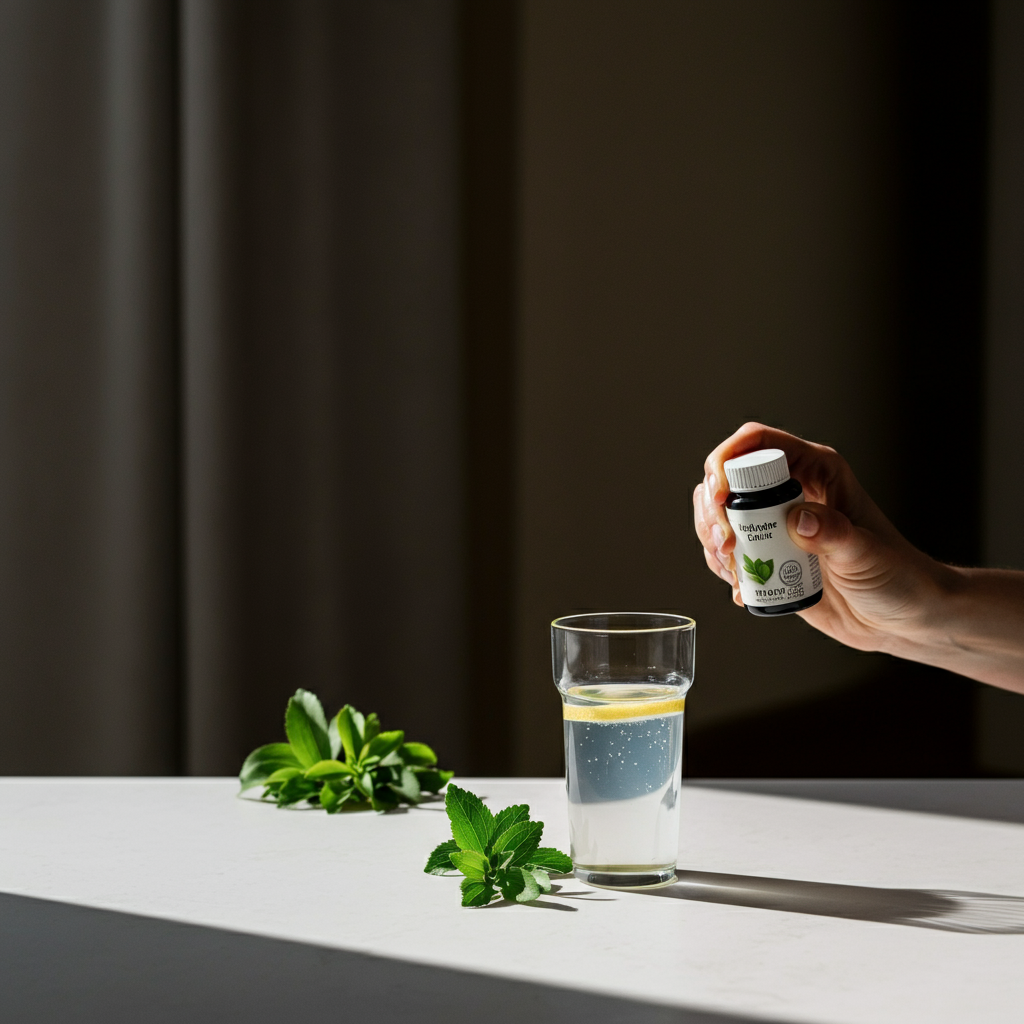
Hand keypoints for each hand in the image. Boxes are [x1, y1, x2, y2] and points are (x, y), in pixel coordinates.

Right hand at [692, 422, 945, 654]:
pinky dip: (722, 568)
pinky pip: (728, 551)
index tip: (719, 495)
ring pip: (720, 514)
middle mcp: (791, 491)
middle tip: (724, 544)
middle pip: (727, 478)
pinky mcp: (768, 557)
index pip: (758, 443)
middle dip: (712, 510)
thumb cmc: (899, 578)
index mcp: (817, 472)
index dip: (727, 460)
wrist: (904, 618)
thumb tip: (798, 519)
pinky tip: (741, 589)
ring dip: (711, 540)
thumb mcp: (868, 554)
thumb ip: (834, 534)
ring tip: (732, 569)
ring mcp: (776, 525)